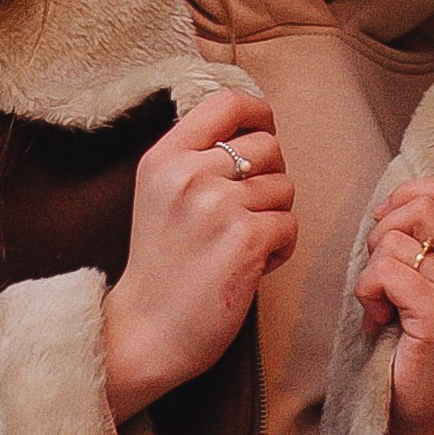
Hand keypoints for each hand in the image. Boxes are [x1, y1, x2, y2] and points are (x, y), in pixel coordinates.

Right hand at [102, 89, 294, 420]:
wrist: (143, 331)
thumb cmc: (160, 266)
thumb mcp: (159, 193)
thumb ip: (195, 158)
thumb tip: (255, 130)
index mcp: (164, 156)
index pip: (227, 103)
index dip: (257, 113)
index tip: (263, 131)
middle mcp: (189, 173)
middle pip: (267, 146)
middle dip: (270, 178)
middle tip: (246, 213)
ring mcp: (217, 205)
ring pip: (284, 188)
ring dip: (274, 218)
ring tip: (241, 245)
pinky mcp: (245, 239)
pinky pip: (289, 225)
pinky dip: (280, 248)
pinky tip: (251, 267)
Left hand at [356, 176, 433, 434]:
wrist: (422, 421)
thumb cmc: (415, 352)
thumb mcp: (431, 289)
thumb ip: (427, 246)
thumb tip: (393, 203)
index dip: (410, 195)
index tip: (385, 226)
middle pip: (421, 207)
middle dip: (383, 235)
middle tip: (380, 279)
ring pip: (396, 240)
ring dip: (372, 272)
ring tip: (383, 308)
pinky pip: (385, 272)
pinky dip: (367, 293)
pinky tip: (378, 323)